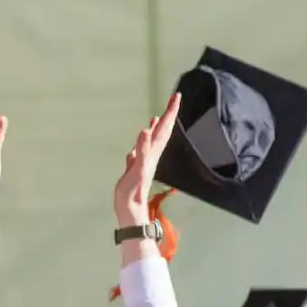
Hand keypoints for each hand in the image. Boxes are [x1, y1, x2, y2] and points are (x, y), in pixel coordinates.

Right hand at [113, 93, 182, 227]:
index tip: (176, 96)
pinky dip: (144, 139)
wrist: (130, 209)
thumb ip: (141, 151)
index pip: (164, 128)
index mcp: (153, 153)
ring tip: (159, 115)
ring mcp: (145, 160)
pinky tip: (143, 137)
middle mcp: (152, 154)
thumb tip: (145, 130)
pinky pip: (143, 148)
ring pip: (154, 139)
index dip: (170, 112)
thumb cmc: (133, 192)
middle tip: (174, 99)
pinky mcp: (137, 166)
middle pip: (162, 131)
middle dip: (168, 115)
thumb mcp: (137, 170)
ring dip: (158, 126)